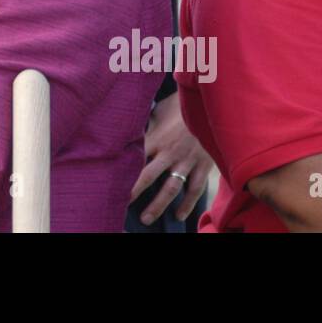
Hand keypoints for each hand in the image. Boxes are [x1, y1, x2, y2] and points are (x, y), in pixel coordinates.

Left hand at [129, 92, 212, 224]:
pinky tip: (179, 215)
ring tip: (147, 218)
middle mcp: (169, 152)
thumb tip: (130, 130)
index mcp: (156, 138)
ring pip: (170, 188)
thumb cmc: (180, 106)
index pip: (135, 158)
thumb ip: (147, 124)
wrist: (210, 104)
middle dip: (134, 192)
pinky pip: (195, 188)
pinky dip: (188, 203)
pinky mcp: (202, 165)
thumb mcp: (159, 110)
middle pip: (148, 176)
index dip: (123, 171)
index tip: (110, 182)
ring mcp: (186, 161)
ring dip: (158, 205)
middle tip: (122, 205)